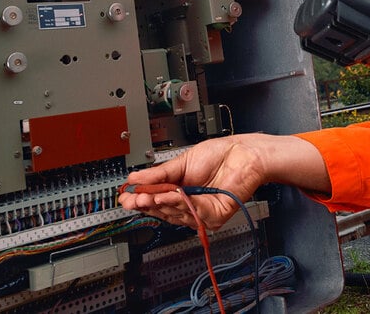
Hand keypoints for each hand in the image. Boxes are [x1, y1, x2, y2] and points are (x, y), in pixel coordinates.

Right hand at [118, 137, 265, 229]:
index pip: (156, 201)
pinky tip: (170, 196)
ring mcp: (201, 212)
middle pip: (163, 211)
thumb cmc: (220, 155)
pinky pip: (194, 213)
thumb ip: (159, 174)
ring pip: (176, 214)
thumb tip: (135, 179)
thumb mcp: (182, 163)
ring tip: (149, 196)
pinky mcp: (214, 216)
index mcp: (179, 191)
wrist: (243, 153)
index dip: (141, 200)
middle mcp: (189, 204)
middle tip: (134, 200)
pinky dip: (181, 204)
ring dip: (162, 204)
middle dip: (147, 204)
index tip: (126, 197)